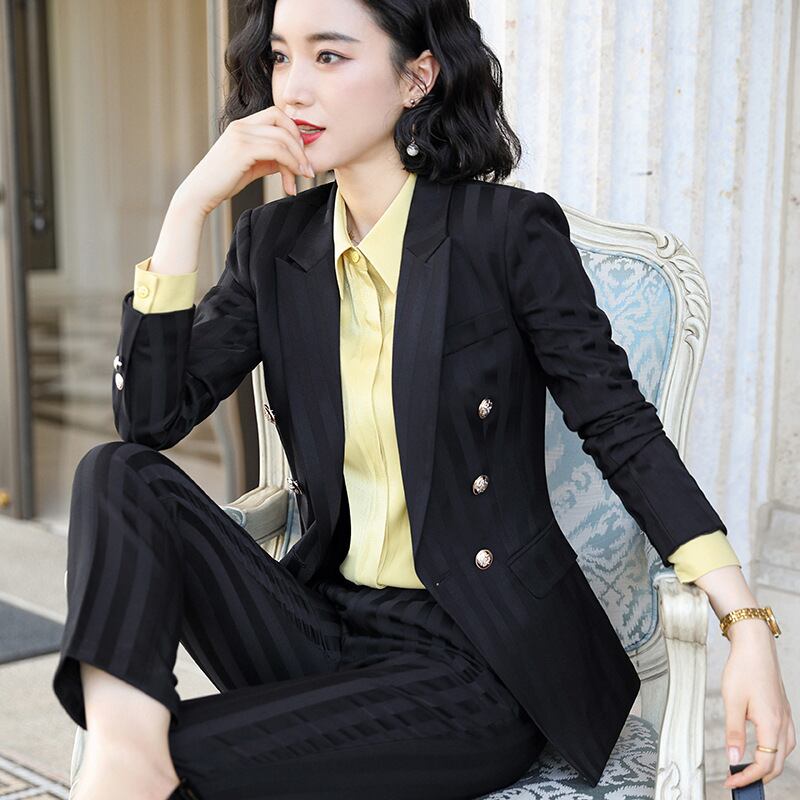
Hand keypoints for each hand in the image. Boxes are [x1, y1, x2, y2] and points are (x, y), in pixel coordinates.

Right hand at [180, 106, 314, 216]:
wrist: (200, 193)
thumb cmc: (224, 182)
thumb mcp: (252, 166)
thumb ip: (271, 158)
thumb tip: (293, 160)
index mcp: (242, 125)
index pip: (276, 115)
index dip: (294, 132)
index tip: (301, 155)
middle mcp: (241, 125)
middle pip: (282, 120)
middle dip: (300, 143)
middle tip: (307, 167)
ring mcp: (241, 135)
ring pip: (283, 138)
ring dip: (299, 159)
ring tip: (303, 177)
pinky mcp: (242, 149)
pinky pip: (277, 151)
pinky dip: (291, 165)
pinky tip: (292, 182)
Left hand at [722, 621, 795, 788]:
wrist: (756, 646)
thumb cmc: (744, 668)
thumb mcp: (732, 701)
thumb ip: (734, 733)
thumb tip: (734, 759)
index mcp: (771, 725)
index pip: (764, 765)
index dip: (747, 778)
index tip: (731, 783)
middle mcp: (783, 724)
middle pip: (777, 764)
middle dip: (759, 778)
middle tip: (738, 782)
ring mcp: (785, 717)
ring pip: (784, 753)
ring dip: (769, 767)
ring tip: (750, 771)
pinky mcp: (782, 711)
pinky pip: (785, 740)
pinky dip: (775, 752)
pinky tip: (765, 749)